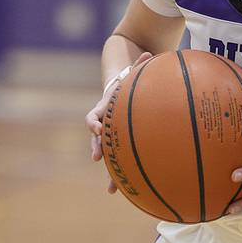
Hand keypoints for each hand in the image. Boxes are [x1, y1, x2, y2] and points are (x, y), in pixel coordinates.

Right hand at [85, 52, 151, 193]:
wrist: (120, 92)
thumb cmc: (129, 84)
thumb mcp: (132, 74)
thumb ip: (139, 65)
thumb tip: (149, 52)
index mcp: (104, 110)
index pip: (92, 117)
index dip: (93, 124)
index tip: (97, 129)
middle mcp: (103, 125)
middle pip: (96, 140)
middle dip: (97, 149)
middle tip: (98, 158)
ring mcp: (109, 137)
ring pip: (107, 156)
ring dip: (109, 171)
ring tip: (113, 188)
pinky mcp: (119, 144)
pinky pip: (121, 161)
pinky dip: (123, 174)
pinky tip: (130, 190)